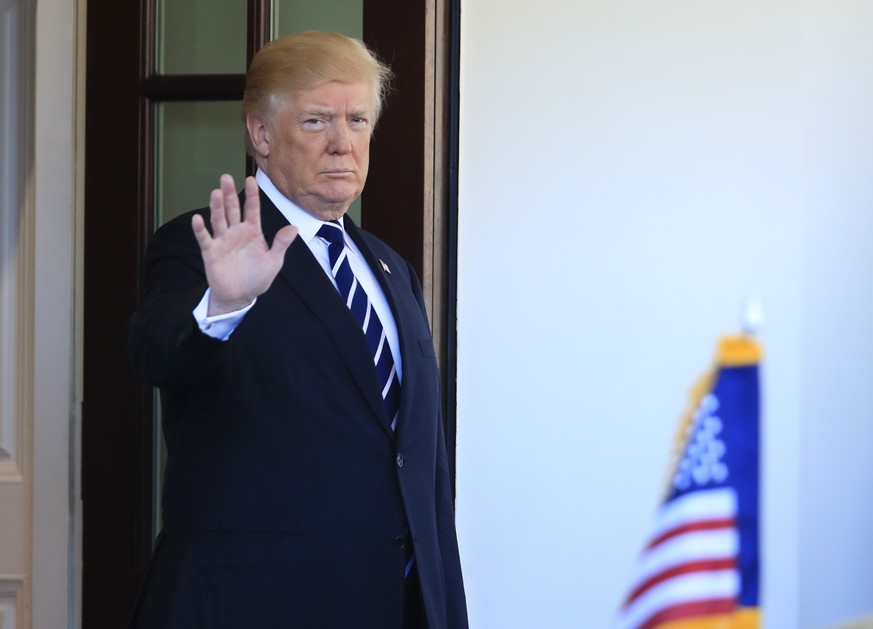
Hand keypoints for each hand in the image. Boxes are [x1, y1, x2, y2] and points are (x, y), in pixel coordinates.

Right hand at [192, 174, 297, 315]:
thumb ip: (281, 244)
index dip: (252, 195)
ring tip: (216, 192)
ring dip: (216, 207)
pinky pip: (205, 238)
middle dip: (230, 194)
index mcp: (252, 231)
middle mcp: (236, 232)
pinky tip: (197, 219)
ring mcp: (223, 240)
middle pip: (232, 209)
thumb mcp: (274, 262)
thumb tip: (294, 228)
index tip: (251, 179)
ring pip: (219, 219)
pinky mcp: (211, 252)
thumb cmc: (257, 277)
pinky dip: (200, 229)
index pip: (252, 209)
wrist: (240, 296)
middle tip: (226, 177)